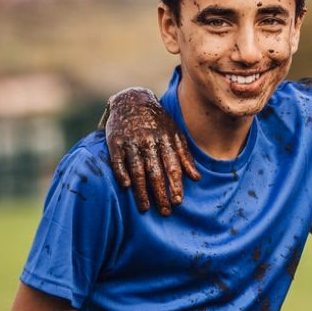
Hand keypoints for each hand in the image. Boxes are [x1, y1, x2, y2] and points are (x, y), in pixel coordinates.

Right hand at [104, 87, 199, 214]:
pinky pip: (118, 160)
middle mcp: (149, 142)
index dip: (175, 185)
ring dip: (141, 191)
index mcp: (165, 140)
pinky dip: (122, 173)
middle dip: (160, 193)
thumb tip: (196, 178)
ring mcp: (131, 141)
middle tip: (164, 212)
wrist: (131, 99)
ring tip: (145, 208)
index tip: (178, 202)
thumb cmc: (157, 121)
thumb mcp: (174, 134)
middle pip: (156, 172)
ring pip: (137, 170)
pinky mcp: (115, 141)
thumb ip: (184, 155)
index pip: (172, 167)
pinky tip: (126, 187)